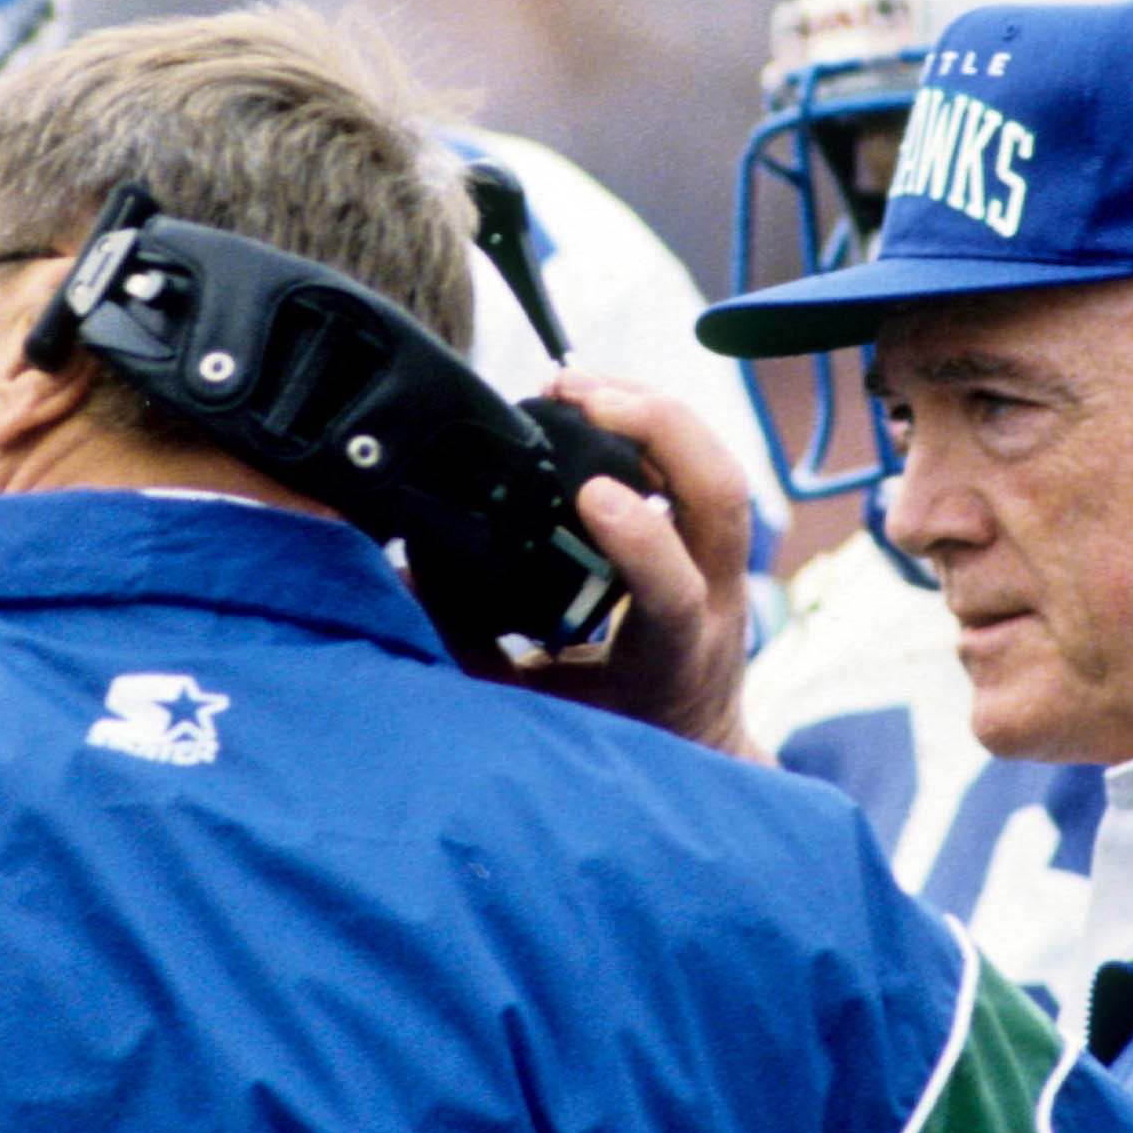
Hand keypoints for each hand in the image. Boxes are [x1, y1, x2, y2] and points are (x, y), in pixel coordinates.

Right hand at [456, 369, 764, 758]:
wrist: (696, 749)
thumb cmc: (613, 735)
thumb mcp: (537, 711)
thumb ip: (476, 651)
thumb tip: (406, 578)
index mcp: (672, 662)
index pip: (675, 594)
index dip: (642, 539)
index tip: (594, 494)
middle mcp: (715, 607)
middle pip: (722, 498)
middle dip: (660, 429)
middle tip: (578, 395)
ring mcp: (726, 570)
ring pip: (721, 470)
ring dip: (657, 412)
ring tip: (577, 383)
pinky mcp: (717, 542)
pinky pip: (703, 466)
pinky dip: (656, 424)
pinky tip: (601, 401)